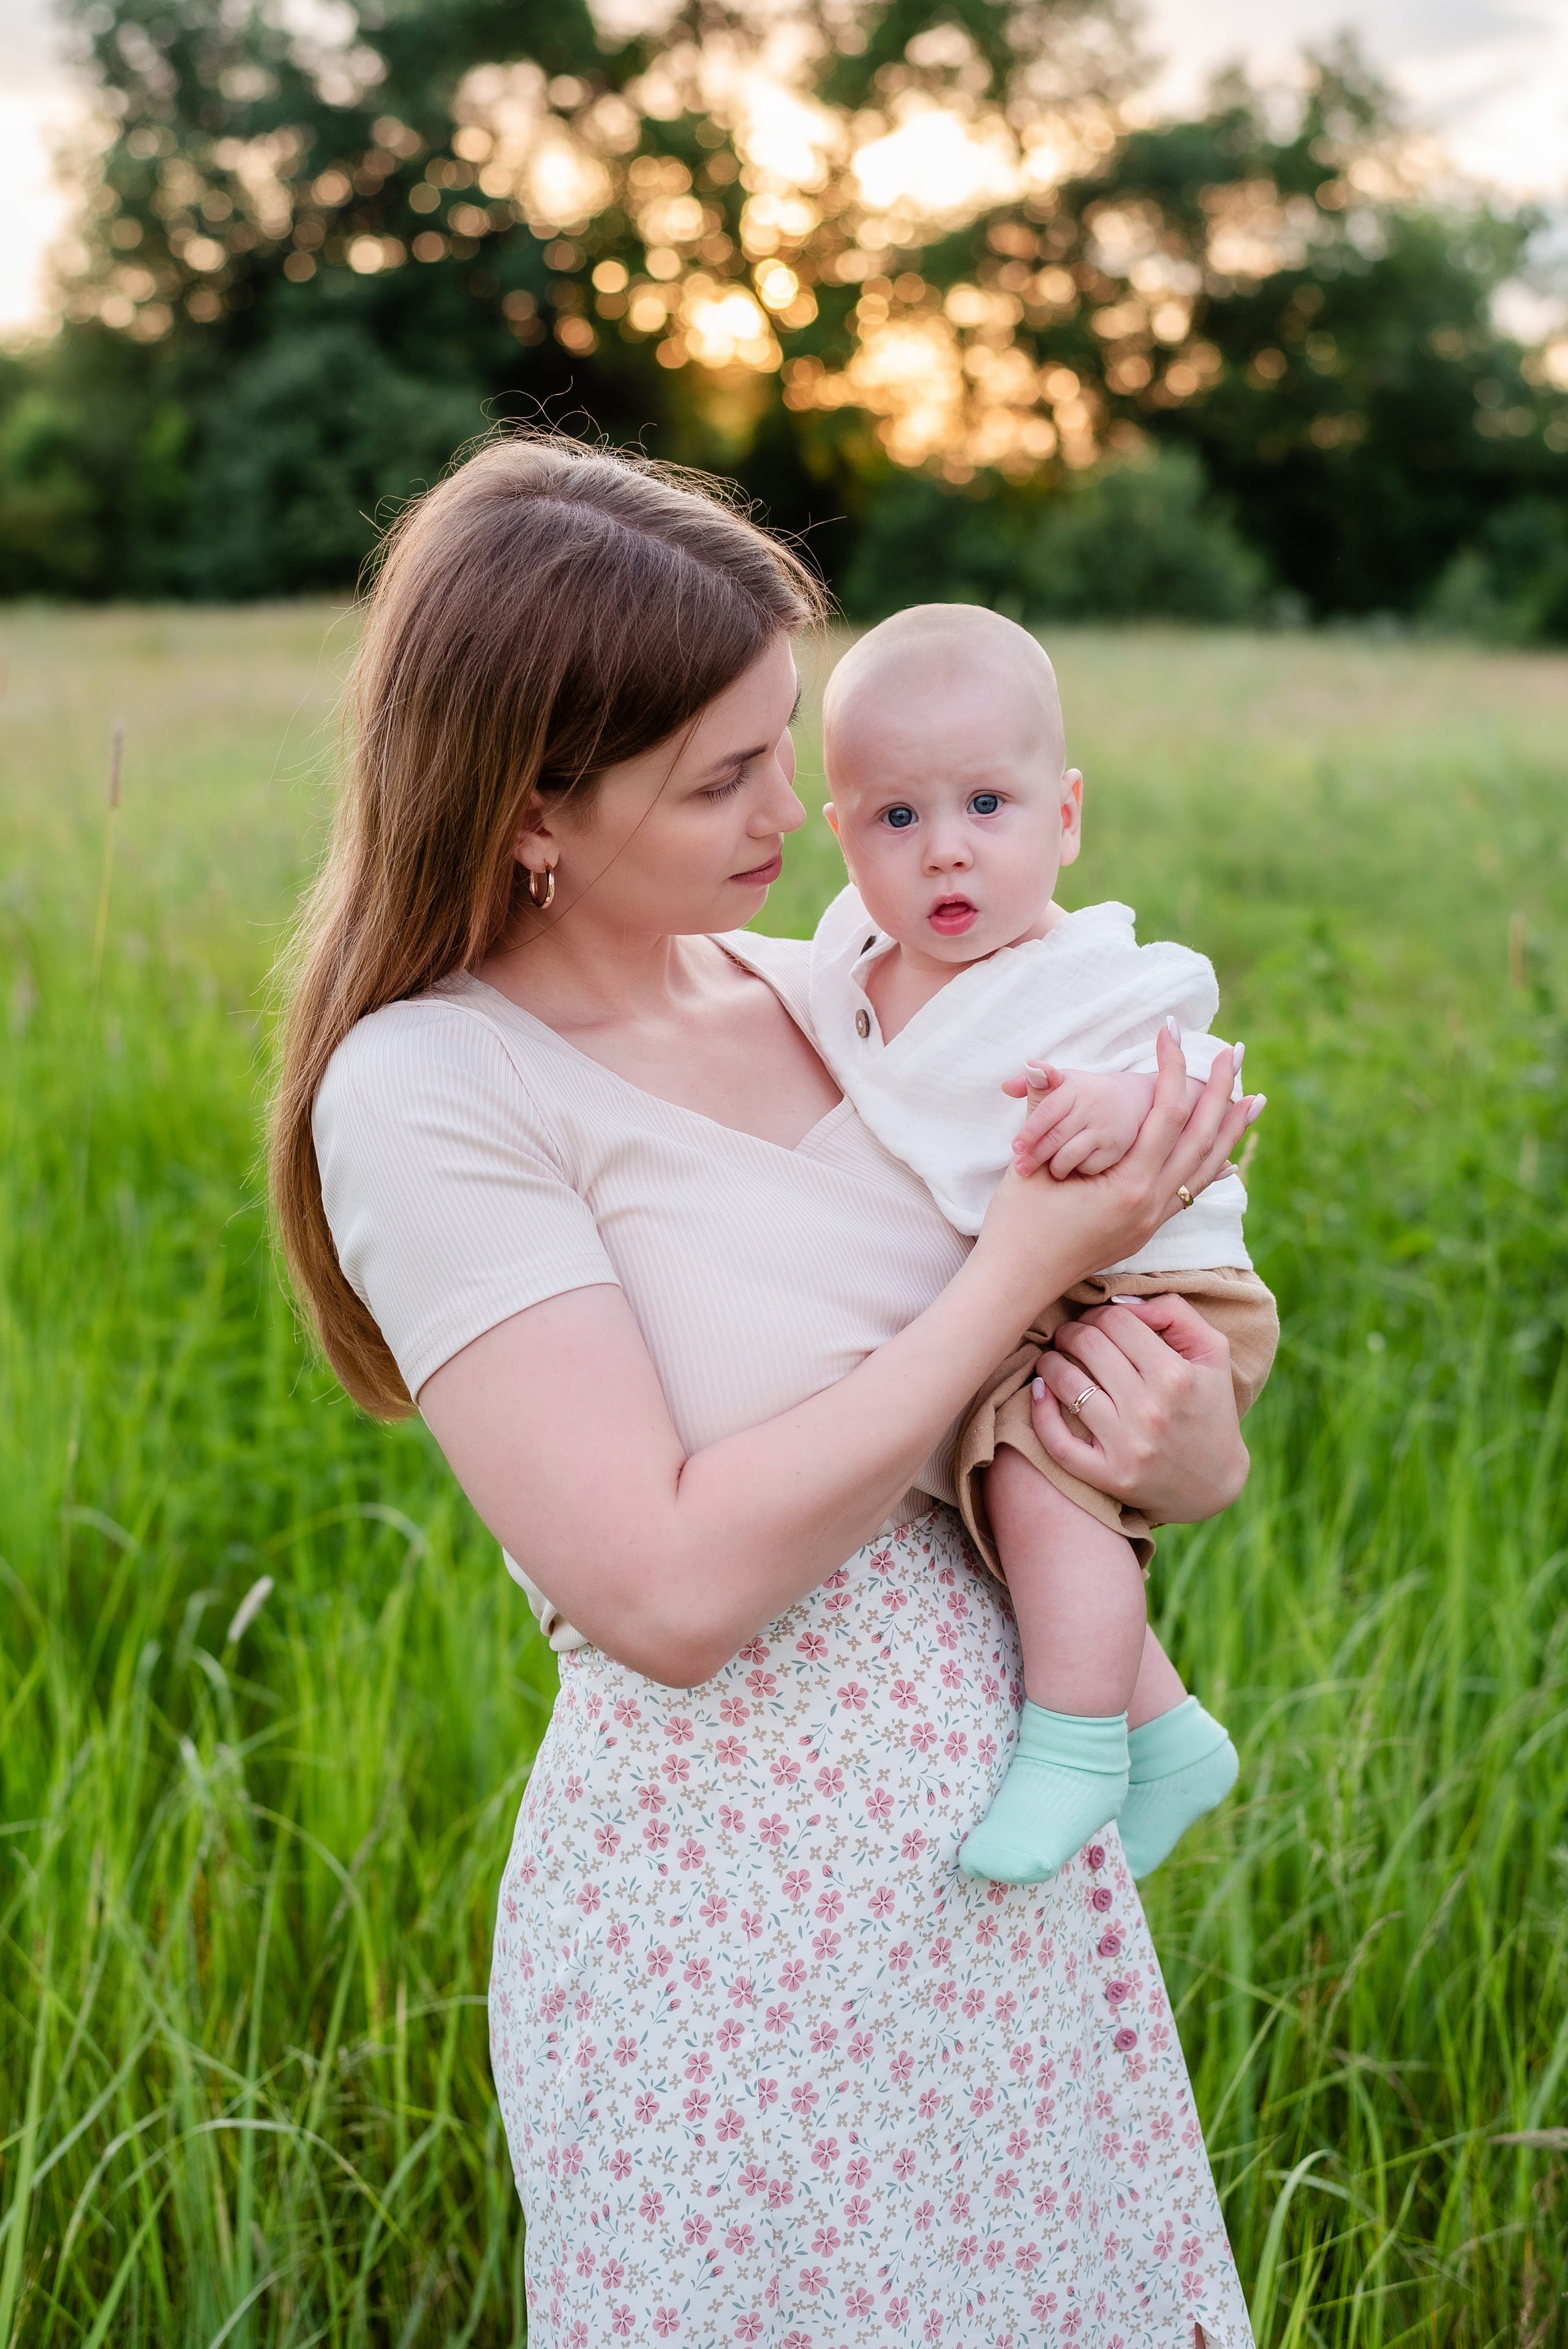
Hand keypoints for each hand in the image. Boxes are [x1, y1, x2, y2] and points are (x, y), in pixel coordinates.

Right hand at [977, 1023, 1261, 1292]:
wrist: (1014, 1285)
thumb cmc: (1016, 1226)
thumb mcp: (1029, 1165)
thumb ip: (1043, 1114)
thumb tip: (1033, 1067)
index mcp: (1129, 1187)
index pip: (1166, 1115)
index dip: (1171, 1068)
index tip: (1169, 1031)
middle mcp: (1151, 1206)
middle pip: (1201, 1140)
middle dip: (1220, 1093)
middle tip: (1235, 1052)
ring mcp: (1151, 1222)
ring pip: (1204, 1170)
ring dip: (1229, 1132)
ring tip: (1253, 1100)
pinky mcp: (1144, 1231)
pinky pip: (1189, 1195)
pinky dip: (1210, 1170)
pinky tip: (1225, 1160)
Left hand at [1001, 1064, 1153, 1178]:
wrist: (1129, 1100)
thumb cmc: (1084, 1092)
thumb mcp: (1062, 1080)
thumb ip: (1034, 1084)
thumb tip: (1006, 1087)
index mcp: (1074, 1088)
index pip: (1047, 1112)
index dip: (1029, 1132)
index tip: (1016, 1147)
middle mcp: (1091, 1107)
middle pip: (1056, 1137)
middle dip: (1035, 1156)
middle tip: (1021, 1168)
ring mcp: (1105, 1128)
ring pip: (1071, 1156)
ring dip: (1054, 1167)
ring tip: (1046, 1170)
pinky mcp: (1116, 1148)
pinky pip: (1089, 1167)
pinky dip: (1076, 1170)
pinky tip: (1071, 1167)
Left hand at [1029, 1293, 1249, 1522]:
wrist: (1213, 1483)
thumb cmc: (1209, 1406)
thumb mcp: (1210, 1352)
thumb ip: (1173, 1312)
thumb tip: (1120, 1300)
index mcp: (1176, 1375)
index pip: (1116, 1321)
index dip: (1097, 1313)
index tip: (1094, 1322)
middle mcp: (1151, 1410)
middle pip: (1088, 1345)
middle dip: (1070, 1332)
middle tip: (1068, 1336)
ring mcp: (1128, 1447)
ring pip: (1067, 1385)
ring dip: (1049, 1363)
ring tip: (1052, 1359)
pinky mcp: (1108, 1477)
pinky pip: (1057, 1441)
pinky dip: (1039, 1410)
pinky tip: (1039, 1390)